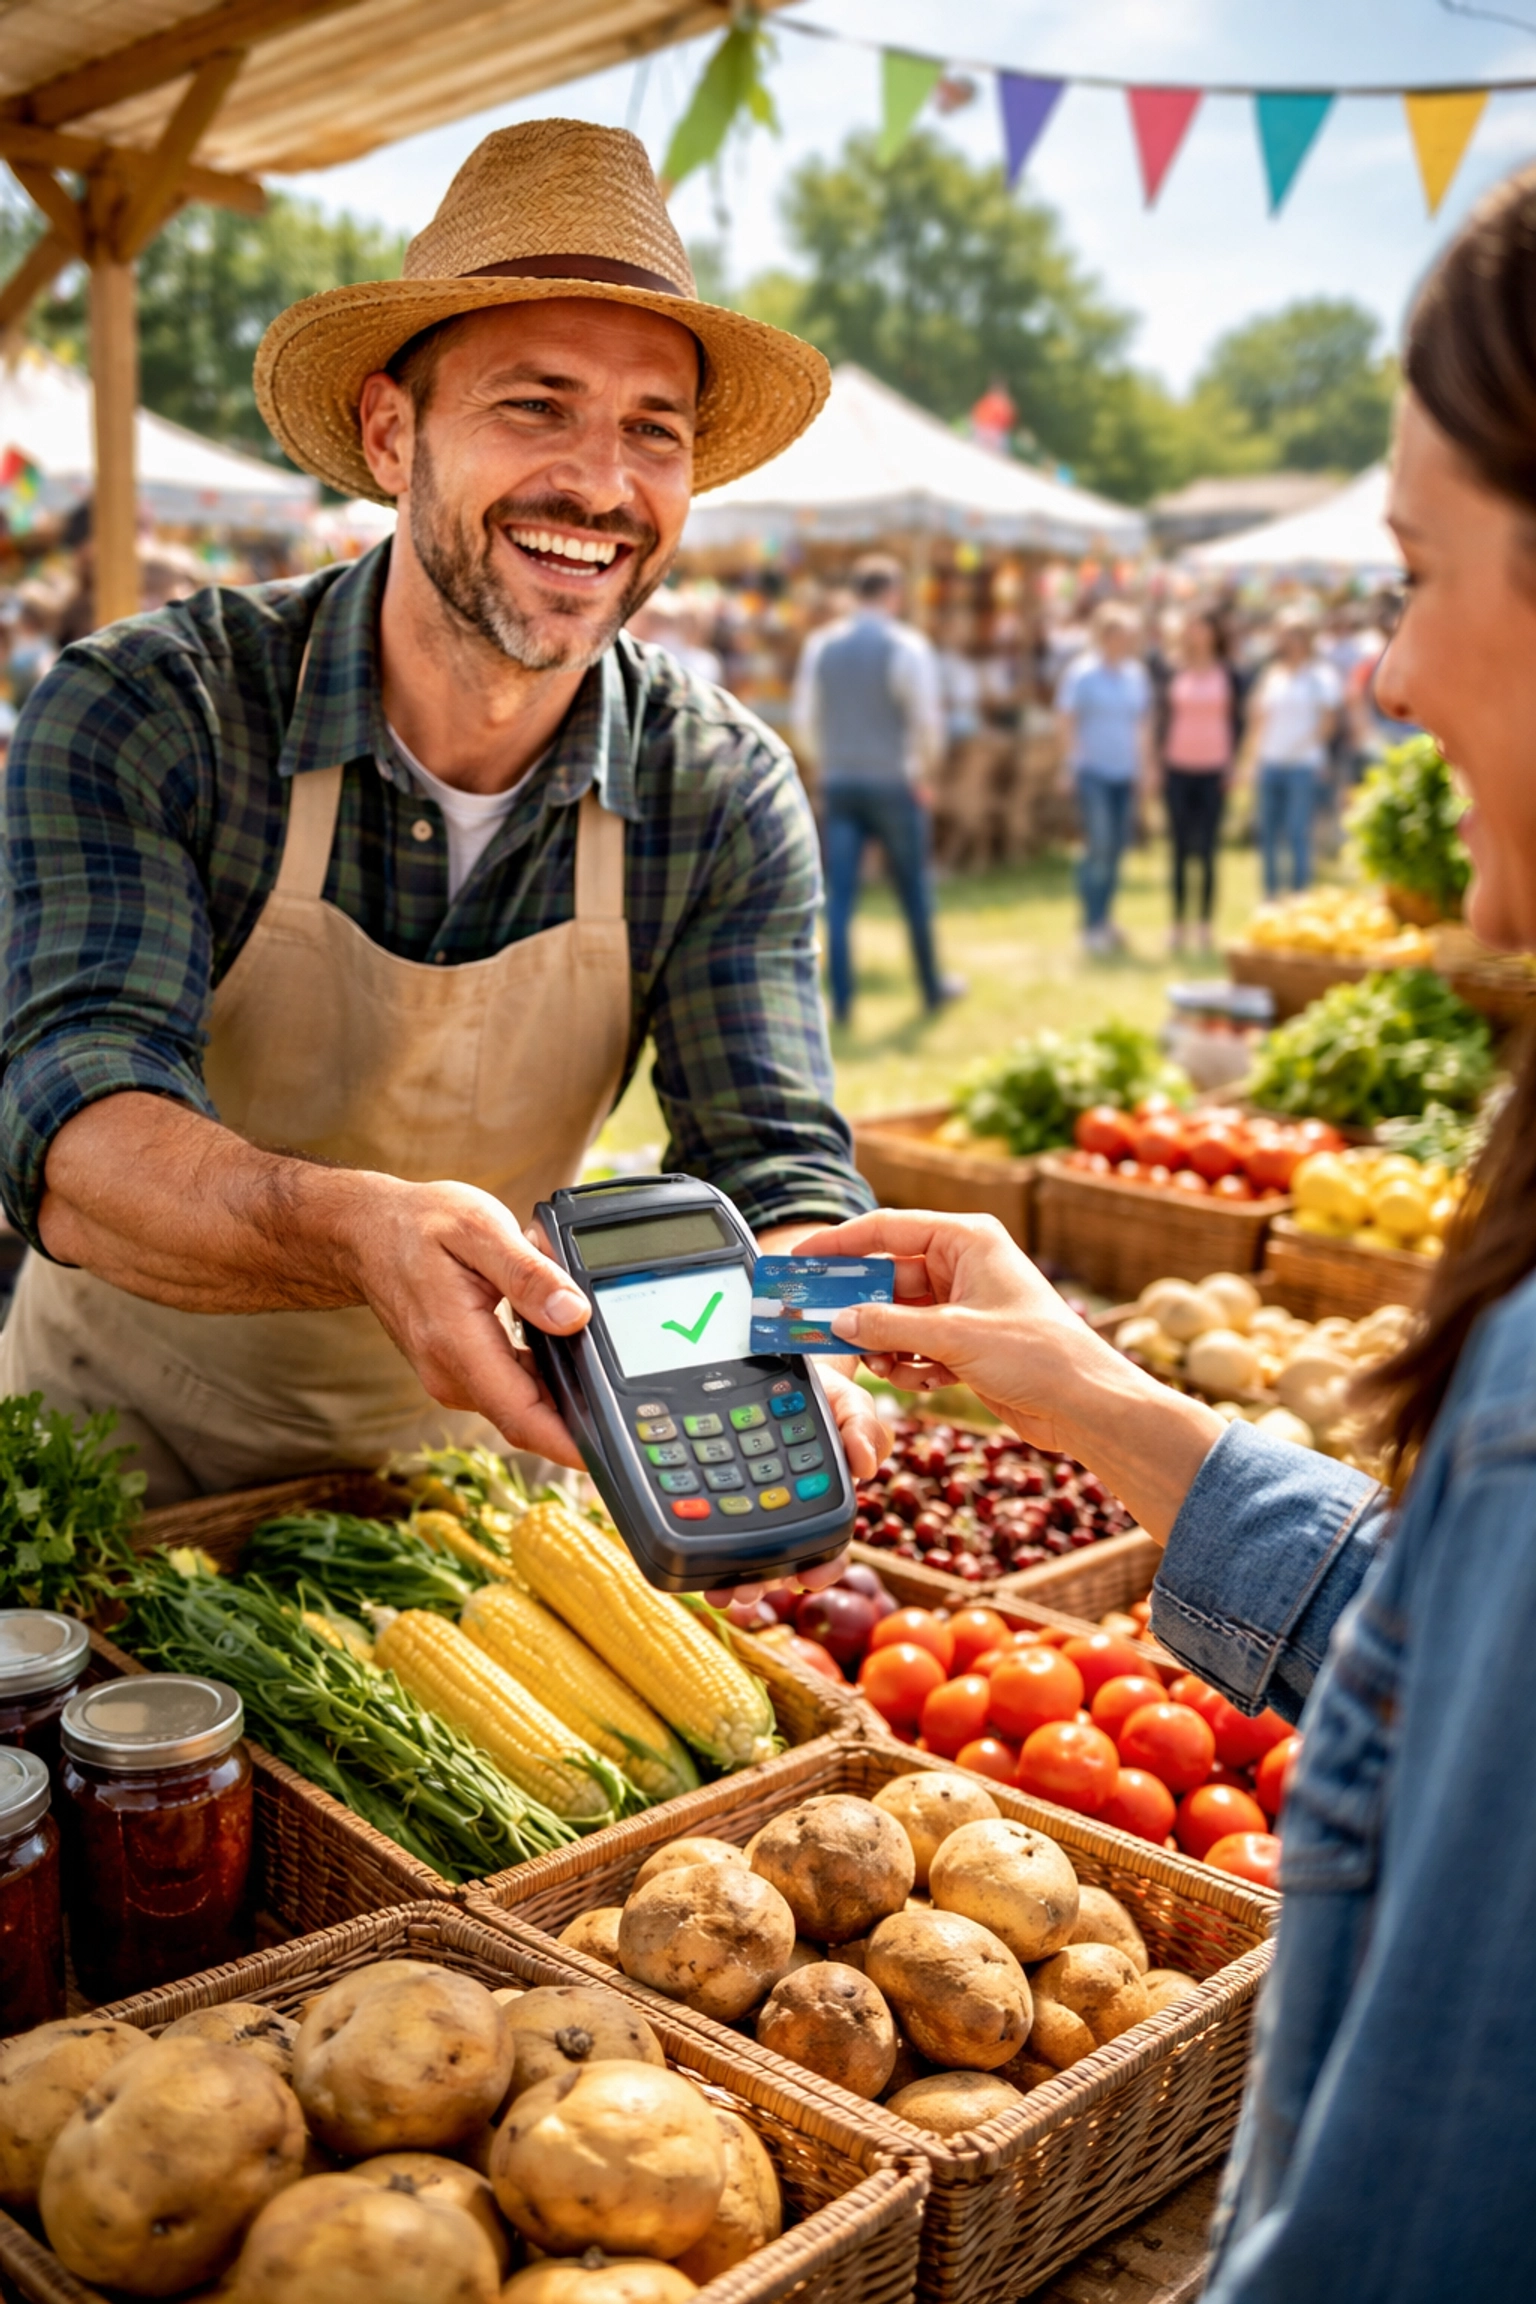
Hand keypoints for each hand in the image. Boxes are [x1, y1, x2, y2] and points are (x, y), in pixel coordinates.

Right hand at [344, 1177, 589, 1465]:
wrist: (365, 1235)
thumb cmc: (419, 1226)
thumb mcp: (479, 1228)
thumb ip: (528, 1274)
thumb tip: (574, 1316)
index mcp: (457, 1345)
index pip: (523, 1416)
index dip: (570, 1445)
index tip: (612, 1455)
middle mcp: (453, 1376)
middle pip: (530, 1419)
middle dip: (581, 1421)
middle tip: (636, 1408)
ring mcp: (455, 1379)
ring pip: (523, 1406)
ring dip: (564, 1398)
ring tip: (604, 1370)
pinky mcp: (460, 1373)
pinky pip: (512, 1390)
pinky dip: (543, 1380)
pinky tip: (566, 1352)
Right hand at [792, 1209, 1095, 1454]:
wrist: (1085, 1406)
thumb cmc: (1038, 1354)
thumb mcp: (954, 1335)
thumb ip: (889, 1326)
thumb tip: (838, 1321)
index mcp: (966, 1240)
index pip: (887, 1229)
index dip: (839, 1243)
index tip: (800, 1260)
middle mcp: (963, 1266)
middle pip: (887, 1276)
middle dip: (858, 1307)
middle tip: (819, 1325)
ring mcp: (963, 1305)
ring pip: (898, 1316)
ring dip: (885, 1343)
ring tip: (883, 1364)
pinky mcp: (965, 1342)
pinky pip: (915, 1344)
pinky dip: (909, 1363)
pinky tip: (918, 1380)